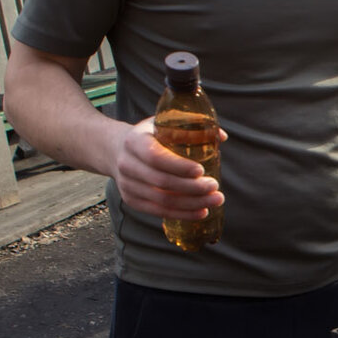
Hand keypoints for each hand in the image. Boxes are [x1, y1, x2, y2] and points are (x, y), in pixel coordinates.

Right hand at [110, 117, 225, 220]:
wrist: (116, 149)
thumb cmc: (149, 135)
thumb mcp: (162, 123)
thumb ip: (190, 127)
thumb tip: (221, 136)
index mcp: (134, 141)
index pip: (156, 157)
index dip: (179, 166)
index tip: (201, 170)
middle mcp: (127, 164)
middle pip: (161, 182)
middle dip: (192, 187)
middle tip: (214, 186)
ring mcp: (127, 185)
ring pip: (162, 200)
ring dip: (192, 203)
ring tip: (215, 200)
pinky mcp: (131, 200)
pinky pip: (158, 211)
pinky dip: (182, 214)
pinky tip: (201, 212)